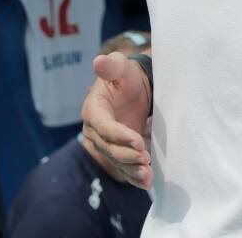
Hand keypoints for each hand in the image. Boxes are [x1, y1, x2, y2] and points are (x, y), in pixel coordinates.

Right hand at [80, 52, 152, 188]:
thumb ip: (111, 66)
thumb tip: (99, 60)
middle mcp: (95, 130)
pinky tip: (146, 182)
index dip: (118, 135)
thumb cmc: (126, 75)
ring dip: (131, 170)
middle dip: (127, 155)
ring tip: (147, 175)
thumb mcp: (121, 67)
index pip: (103, 126)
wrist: (134, 87)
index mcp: (94, 110)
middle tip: (146, 159)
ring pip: (116, 161)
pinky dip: (134, 176)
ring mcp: (106, 143)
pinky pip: (123, 166)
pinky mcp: (118, 151)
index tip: (137, 140)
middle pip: (109, 148)